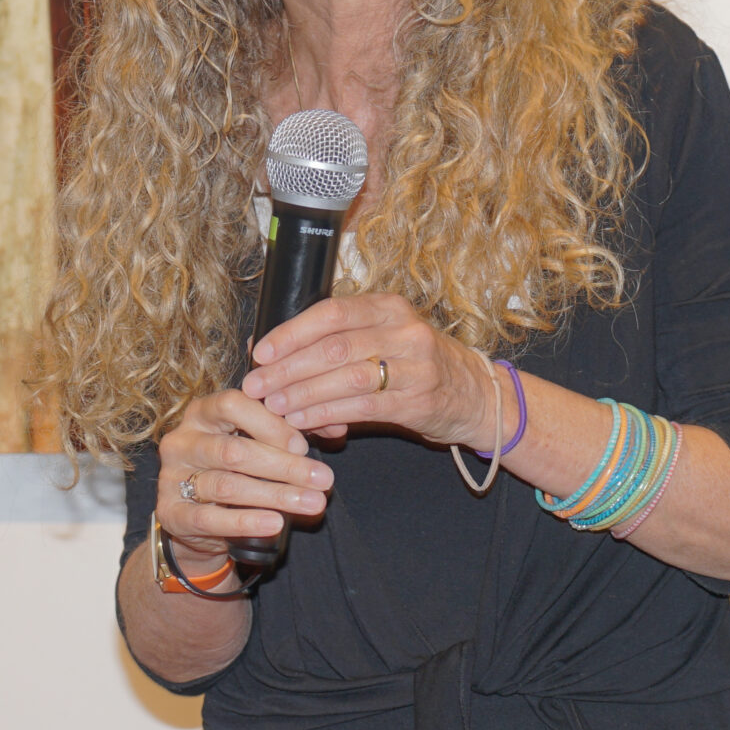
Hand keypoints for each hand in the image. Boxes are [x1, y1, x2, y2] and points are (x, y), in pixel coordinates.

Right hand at [155, 389, 333, 567]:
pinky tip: (276, 522)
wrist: (198, 521)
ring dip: (275, 495)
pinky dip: (247, 520)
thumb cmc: (237, 472)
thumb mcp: (257, 446)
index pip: (233, 404)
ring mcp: (171, 478)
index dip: (271, 424)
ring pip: (227, 485)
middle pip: (235, 450)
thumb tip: (337, 427)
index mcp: (201, 413)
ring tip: (311, 503)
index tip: (304, 446)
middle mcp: (182, 441)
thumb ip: (290, 433)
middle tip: (323, 480)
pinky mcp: (171, 513)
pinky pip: (211, 518)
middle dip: (284, 466)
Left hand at [244, 294, 503, 451]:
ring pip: (346, 378)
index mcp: (388, 307)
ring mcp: (416, 366)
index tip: (260, 352)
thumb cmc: (412, 364)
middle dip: (288, 368)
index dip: (291, 333)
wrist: (473, 394)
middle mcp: (404, 331)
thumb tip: (265, 347)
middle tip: (256, 385)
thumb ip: (332, 340)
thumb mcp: (382, 337)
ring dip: (303, 394)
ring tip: (274, 406)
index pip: (331, 313)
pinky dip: (327, 415)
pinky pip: (363, 408)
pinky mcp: (419, 401)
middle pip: (334, 347)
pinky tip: (303, 422)